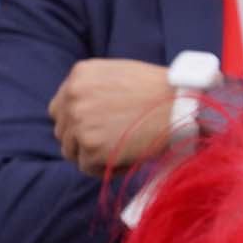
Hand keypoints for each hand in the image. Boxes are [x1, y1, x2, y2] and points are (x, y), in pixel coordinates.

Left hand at [48, 59, 173, 174]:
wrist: (182, 106)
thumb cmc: (163, 91)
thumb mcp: (122, 75)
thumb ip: (97, 89)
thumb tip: (86, 113)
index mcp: (80, 75)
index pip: (60, 107)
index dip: (76, 122)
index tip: (95, 130)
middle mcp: (73, 96)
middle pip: (63, 130)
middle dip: (83, 140)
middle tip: (112, 143)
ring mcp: (80, 122)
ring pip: (71, 151)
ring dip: (93, 155)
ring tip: (122, 150)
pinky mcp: (91, 147)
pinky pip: (87, 167)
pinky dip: (106, 167)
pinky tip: (128, 158)